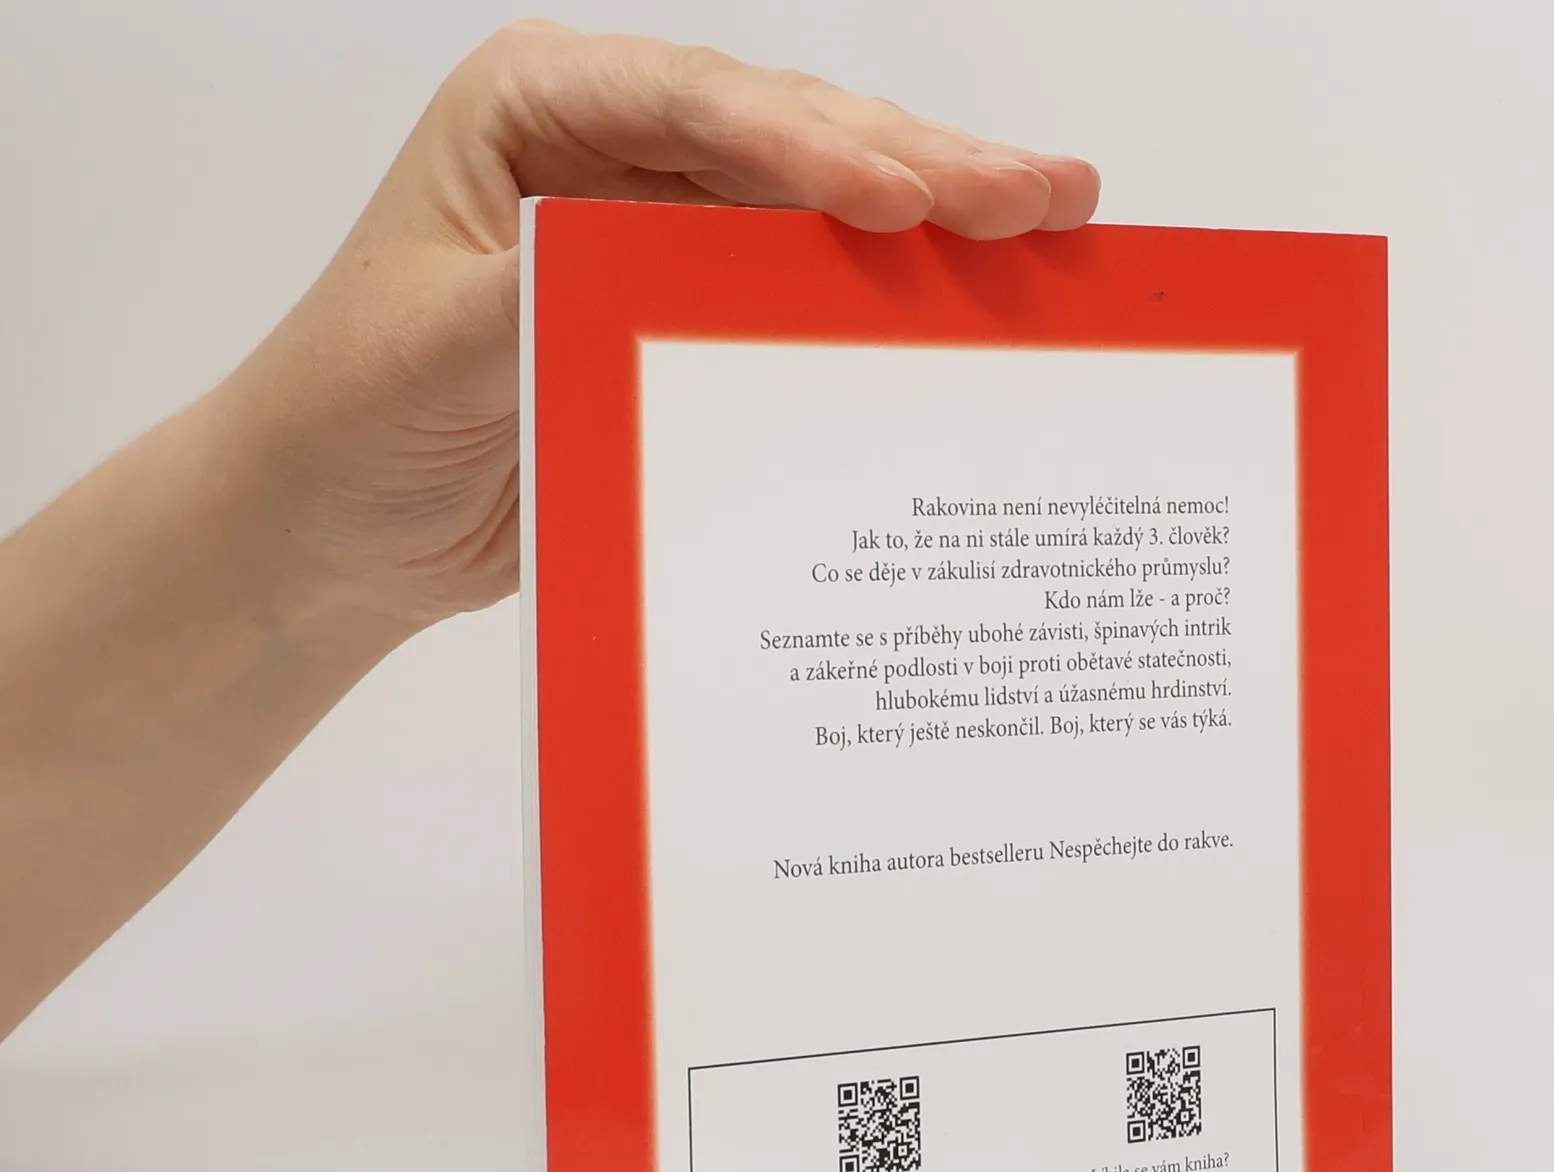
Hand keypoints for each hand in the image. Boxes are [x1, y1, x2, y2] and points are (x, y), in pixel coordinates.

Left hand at [225, 22, 1101, 639]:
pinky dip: (891, 303)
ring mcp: (668, 234)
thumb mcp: (435, 344)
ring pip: (822, 210)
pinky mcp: (700, 322)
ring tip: (1051, 219)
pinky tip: (974, 300)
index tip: (899, 196)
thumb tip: (663, 273)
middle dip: (919, 166)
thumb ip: (550, 294)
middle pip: (789, 139)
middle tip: (1041, 192)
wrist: (342, 524)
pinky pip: (809, 299)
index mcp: (539, 110)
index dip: (807, 145)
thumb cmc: (354, 410)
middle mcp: (616, 152)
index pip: (696, 104)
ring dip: (936, 220)